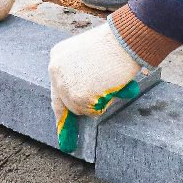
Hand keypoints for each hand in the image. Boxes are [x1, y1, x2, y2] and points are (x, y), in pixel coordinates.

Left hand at [48, 22, 145, 151]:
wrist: (126, 38)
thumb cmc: (118, 44)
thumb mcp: (93, 55)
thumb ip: (85, 75)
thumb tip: (89, 104)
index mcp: (58, 56)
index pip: (57, 87)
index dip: (63, 108)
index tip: (61, 133)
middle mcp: (55, 70)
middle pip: (65, 103)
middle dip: (73, 118)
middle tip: (69, 144)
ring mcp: (65, 84)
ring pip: (79, 109)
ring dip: (98, 102)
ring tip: (110, 81)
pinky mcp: (77, 96)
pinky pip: (92, 111)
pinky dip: (105, 103)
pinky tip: (111, 84)